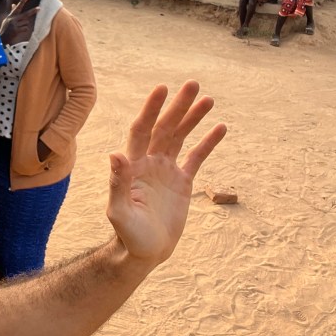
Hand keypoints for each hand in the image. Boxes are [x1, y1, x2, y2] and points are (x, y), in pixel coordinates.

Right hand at [0, 0, 38, 43]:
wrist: (1, 38)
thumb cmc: (5, 28)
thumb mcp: (7, 19)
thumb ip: (12, 12)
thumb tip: (13, 4)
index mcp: (11, 15)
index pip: (17, 7)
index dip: (22, 2)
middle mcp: (13, 19)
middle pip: (26, 14)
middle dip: (33, 11)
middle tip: (39, 8)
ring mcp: (15, 25)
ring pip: (26, 22)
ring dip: (24, 25)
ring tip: (18, 28)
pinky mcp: (17, 30)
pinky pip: (26, 28)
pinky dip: (24, 30)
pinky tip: (19, 31)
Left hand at [106, 81, 225, 265]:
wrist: (145, 251)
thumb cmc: (127, 234)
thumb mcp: (119, 210)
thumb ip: (118, 183)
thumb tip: (115, 154)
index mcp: (133, 164)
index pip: (142, 129)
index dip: (151, 109)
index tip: (162, 89)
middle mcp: (149, 161)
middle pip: (164, 127)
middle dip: (178, 106)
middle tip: (193, 84)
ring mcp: (166, 169)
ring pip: (180, 137)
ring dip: (193, 118)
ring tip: (208, 99)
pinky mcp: (182, 182)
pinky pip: (196, 157)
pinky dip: (207, 142)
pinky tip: (220, 127)